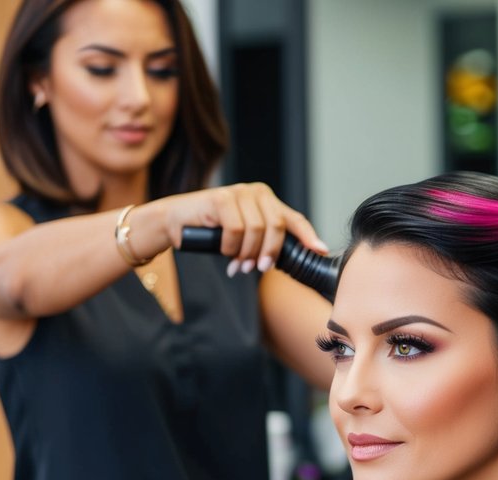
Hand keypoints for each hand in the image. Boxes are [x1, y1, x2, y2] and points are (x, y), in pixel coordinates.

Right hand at [147, 182, 327, 273]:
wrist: (177, 222)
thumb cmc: (213, 232)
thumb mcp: (244, 238)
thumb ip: (263, 243)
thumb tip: (279, 262)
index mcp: (267, 201)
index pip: (294, 219)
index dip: (309, 236)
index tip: (321, 251)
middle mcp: (257, 192)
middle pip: (277, 227)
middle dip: (269, 253)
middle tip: (257, 269)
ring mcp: (240, 192)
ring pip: (257, 230)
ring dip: (247, 253)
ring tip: (237, 264)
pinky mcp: (221, 197)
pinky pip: (236, 229)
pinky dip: (231, 246)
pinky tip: (223, 249)